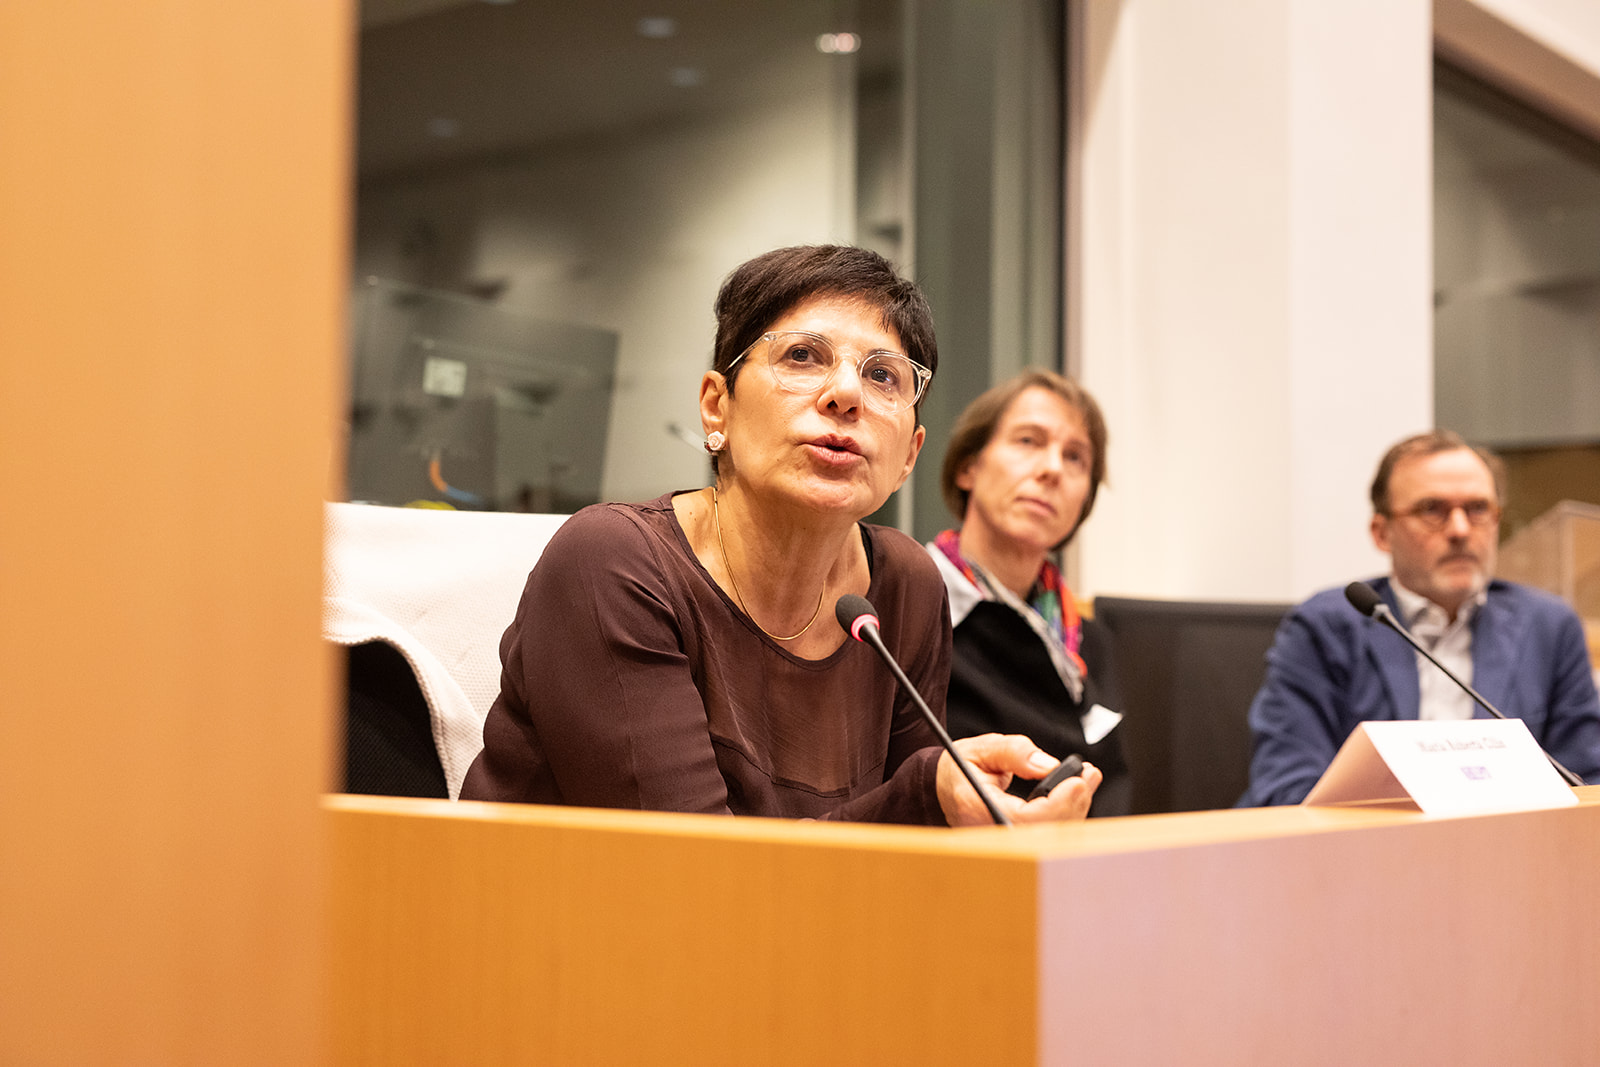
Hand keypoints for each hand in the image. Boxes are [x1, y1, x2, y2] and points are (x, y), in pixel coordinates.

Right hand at [935, 733, 1101, 826]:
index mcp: (977, 809)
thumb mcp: (982, 748)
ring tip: (1085, 780)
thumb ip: (1014, 753)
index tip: (1077, 781)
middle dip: (1073, 803)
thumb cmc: (959, 767)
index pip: (1027, 818)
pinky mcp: (1015, 841)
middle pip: (1044, 831)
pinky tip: (1075, 793)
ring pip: (1050, 836)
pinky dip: (1065, 814)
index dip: (1059, 802)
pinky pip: (1047, 834)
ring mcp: (1003, 841)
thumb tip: (1048, 765)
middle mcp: (991, 832)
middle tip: (1088, 776)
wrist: (942, 787)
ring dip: (1074, 808)